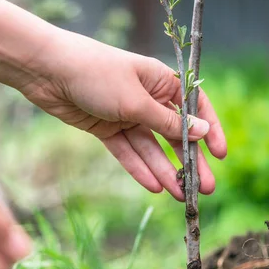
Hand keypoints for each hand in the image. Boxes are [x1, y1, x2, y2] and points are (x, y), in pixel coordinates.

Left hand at [20, 31, 227, 200]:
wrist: (48, 71)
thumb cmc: (96, 75)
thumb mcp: (136, 100)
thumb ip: (168, 121)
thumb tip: (203, 131)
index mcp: (160, 81)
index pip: (194, 108)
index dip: (210, 131)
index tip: (221, 155)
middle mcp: (146, 98)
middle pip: (173, 134)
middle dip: (189, 161)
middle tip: (204, 189)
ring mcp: (125, 114)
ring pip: (150, 147)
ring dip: (165, 170)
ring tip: (180, 196)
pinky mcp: (104, 128)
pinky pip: (126, 152)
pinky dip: (138, 168)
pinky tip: (154, 186)